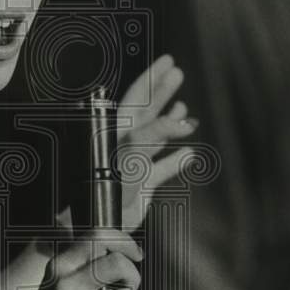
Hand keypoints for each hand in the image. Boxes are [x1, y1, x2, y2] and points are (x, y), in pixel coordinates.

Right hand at [28, 228, 144, 289]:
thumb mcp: (60, 278)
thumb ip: (85, 261)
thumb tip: (129, 250)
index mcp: (60, 266)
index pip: (98, 238)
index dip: (125, 243)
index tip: (135, 255)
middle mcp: (65, 286)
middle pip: (118, 264)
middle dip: (133, 277)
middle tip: (128, 288)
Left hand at [116, 54, 197, 231]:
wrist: (99, 228)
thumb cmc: (108, 187)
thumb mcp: (132, 154)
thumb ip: (155, 133)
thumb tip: (183, 120)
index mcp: (118, 131)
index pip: (138, 97)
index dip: (153, 79)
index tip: (169, 61)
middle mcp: (125, 144)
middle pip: (147, 109)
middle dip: (161, 89)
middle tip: (177, 69)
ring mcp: (135, 163)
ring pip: (156, 135)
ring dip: (170, 120)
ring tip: (184, 103)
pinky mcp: (142, 185)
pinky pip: (163, 167)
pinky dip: (176, 159)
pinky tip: (190, 154)